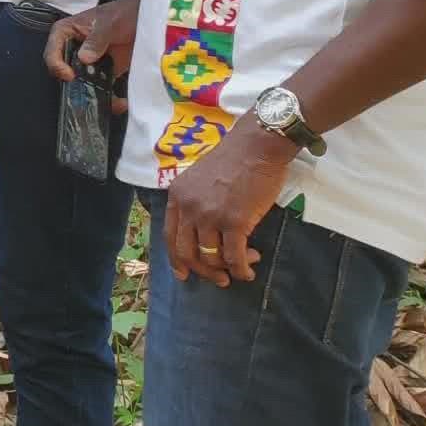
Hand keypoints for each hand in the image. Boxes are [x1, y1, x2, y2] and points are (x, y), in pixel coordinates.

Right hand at [42, 0, 139, 112]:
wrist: (145, 19)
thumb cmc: (123, 12)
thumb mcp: (109, 23)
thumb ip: (97, 39)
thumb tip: (85, 58)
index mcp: (66, 33)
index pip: (52, 51)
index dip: (57, 65)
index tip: (70, 75)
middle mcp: (73, 49)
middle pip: (65, 71)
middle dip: (75, 86)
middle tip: (87, 94)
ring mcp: (88, 62)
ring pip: (82, 83)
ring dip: (92, 95)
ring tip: (108, 102)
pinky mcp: (103, 72)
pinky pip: (101, 88)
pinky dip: (109, 97)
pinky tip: (119, 102)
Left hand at [165, 117, 296, 286]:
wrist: (256, 146)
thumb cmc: (234, 160)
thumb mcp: (199, 178)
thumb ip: (194, 201)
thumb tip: (202, 232)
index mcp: (176, 196)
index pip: (169, 236)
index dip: (176, 259)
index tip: (183, 274)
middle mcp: (188, 208)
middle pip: (185, 252)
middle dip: (202, 271)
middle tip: (218, 279)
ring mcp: (209, 216)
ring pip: (210, 257)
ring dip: (228, 268)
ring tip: (244, 264)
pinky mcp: (234, 222)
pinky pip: (233, 257)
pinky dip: (241, 270)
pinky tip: (249, 270)